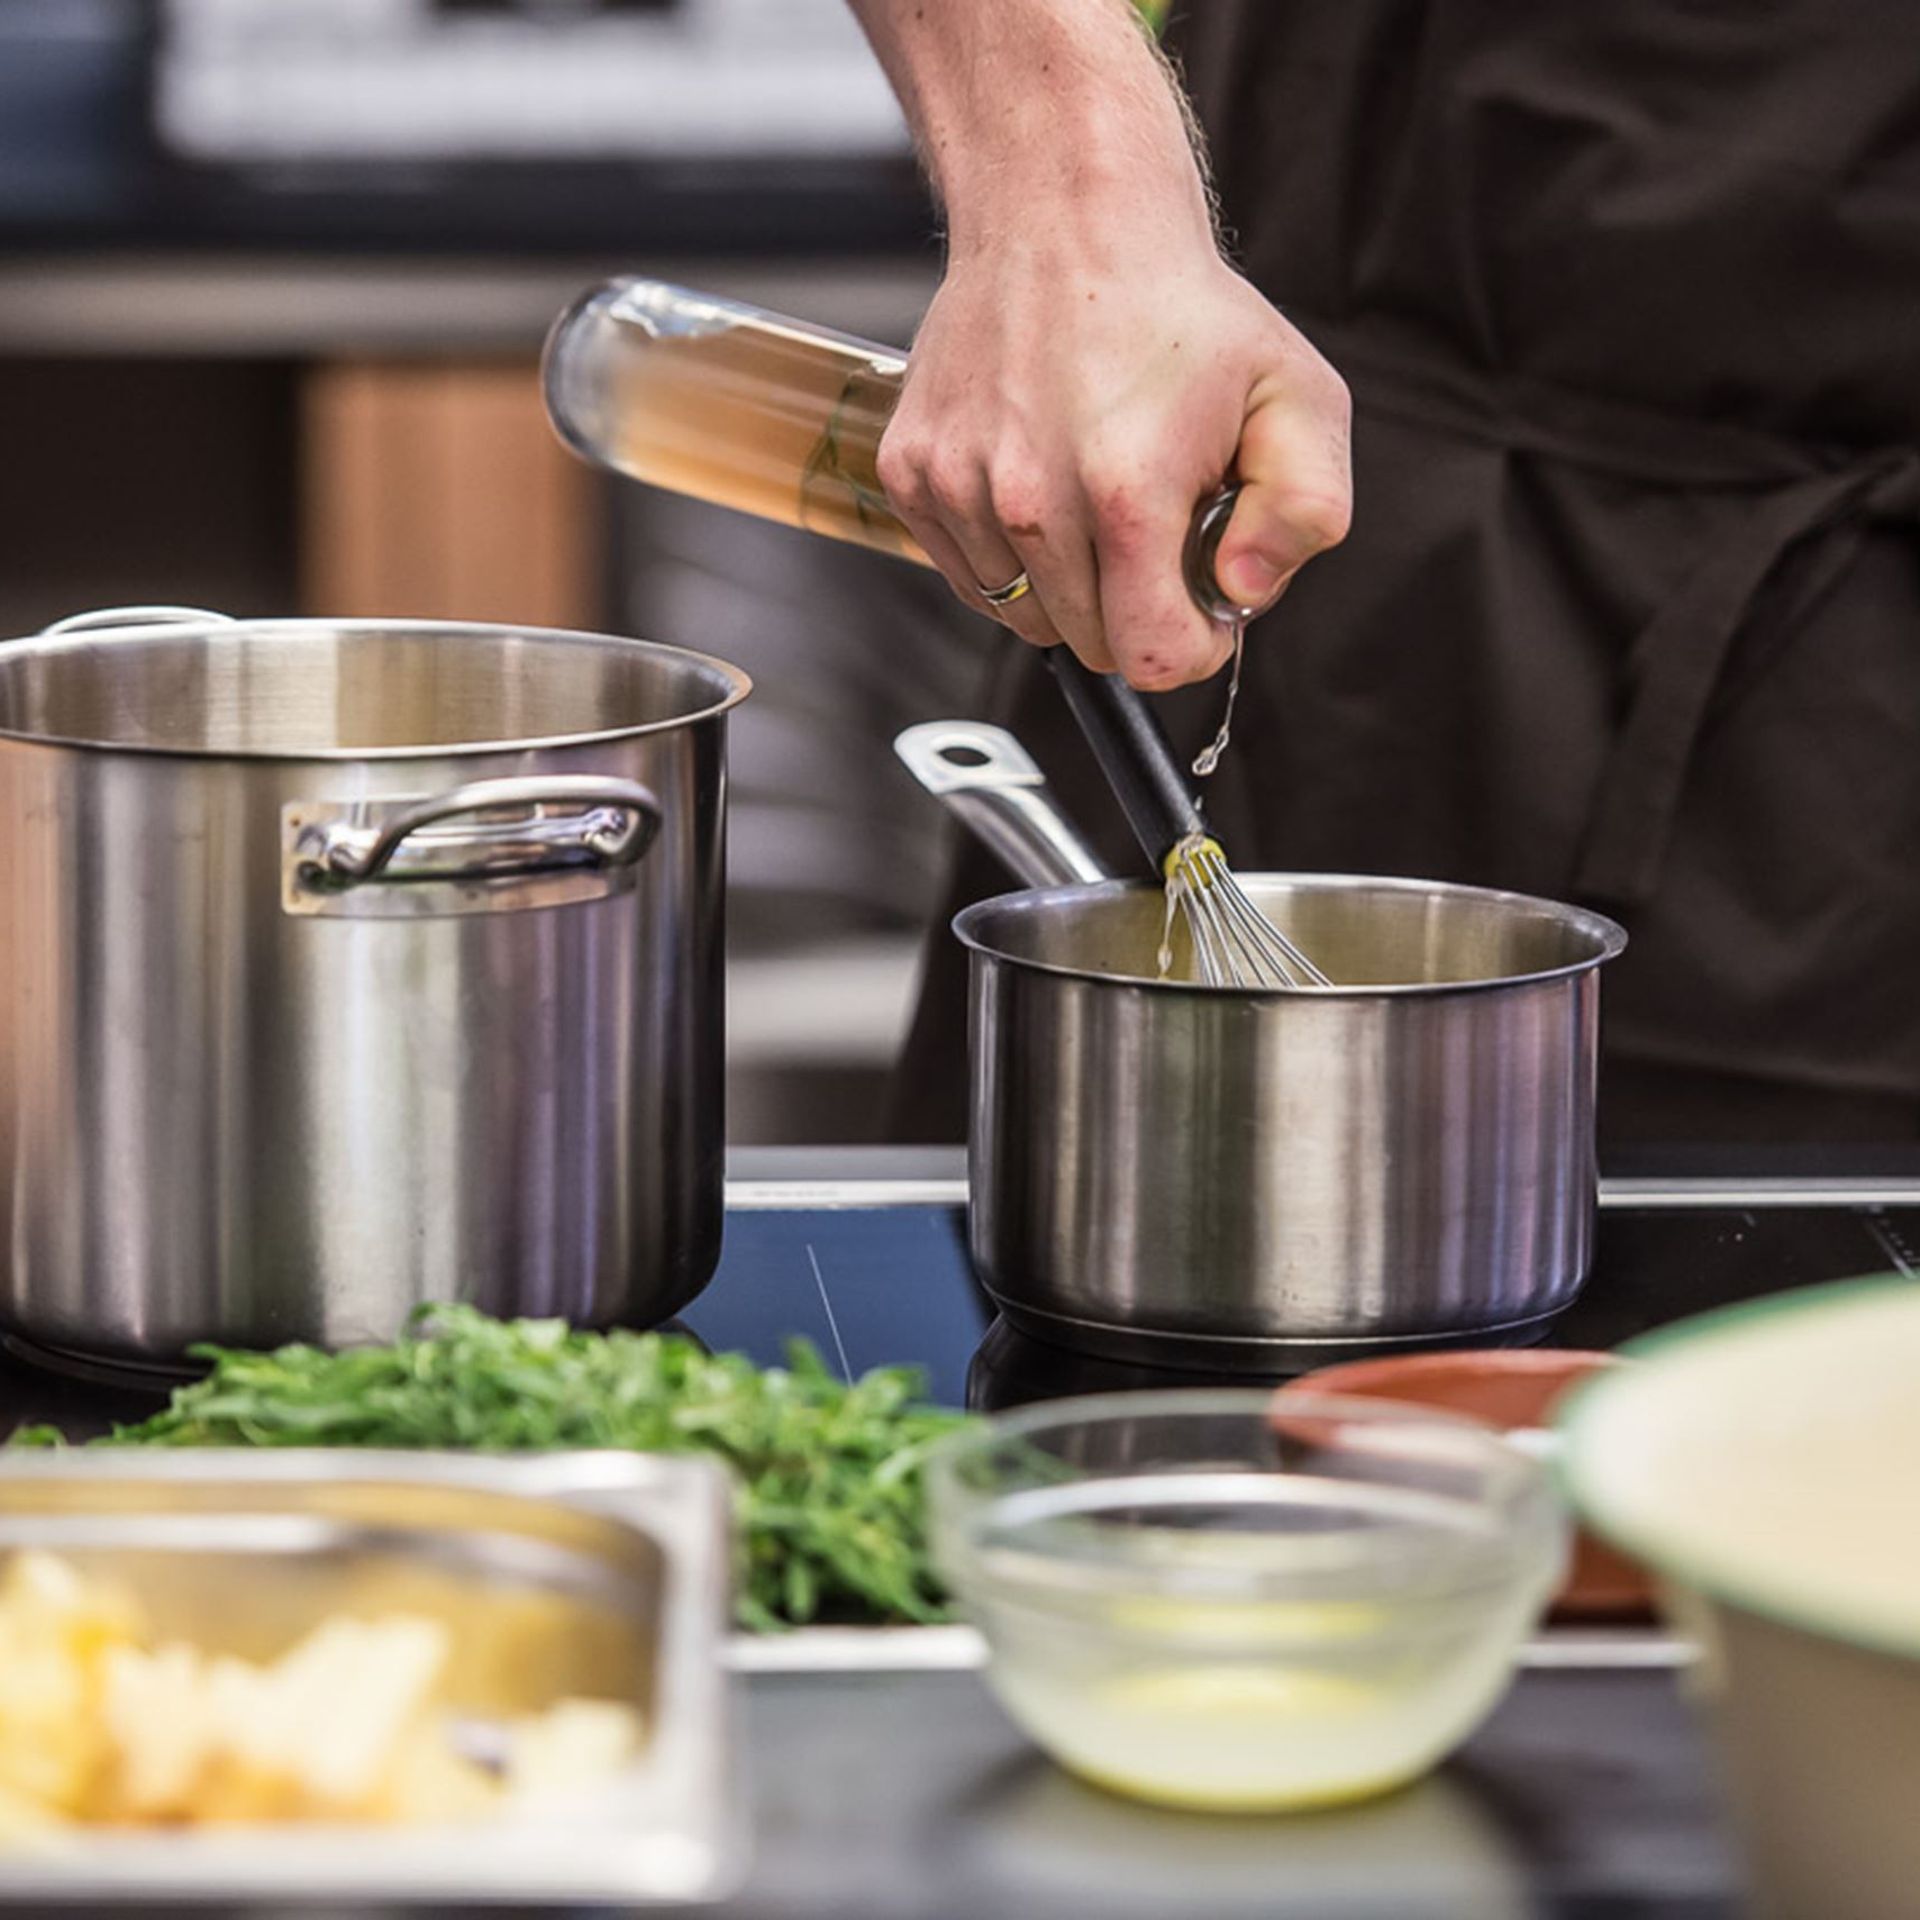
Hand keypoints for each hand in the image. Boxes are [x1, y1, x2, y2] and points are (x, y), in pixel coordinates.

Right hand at [877, 238, 1351, 689]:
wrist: (1062, 214)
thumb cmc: (1180, 308)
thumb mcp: (1297, 395)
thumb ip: (1303, 512)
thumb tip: (1241, 594)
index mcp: (1126, 490)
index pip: (1151, 658)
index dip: (1191, 646)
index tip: (1200, 604)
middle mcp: (1027, 498)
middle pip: (1090, 645)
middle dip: (1134, 606)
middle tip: (1154, 523)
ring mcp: (959, 489)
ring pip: (1025, 616)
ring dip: (1069, 582)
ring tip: (1094, 491)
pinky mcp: (911, 476)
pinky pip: (970, 576)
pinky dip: (1010, 553)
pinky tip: (1040, 479)